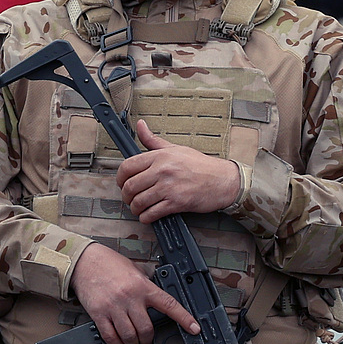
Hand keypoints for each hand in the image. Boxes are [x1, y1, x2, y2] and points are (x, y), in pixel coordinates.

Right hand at [72, 242, 199, 343]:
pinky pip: (111, 337)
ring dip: (133, 343)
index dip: (184, 318)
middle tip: (145, 337)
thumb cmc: (109, 265)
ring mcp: (113, 307)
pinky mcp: (98, 313)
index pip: (169, 304)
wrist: (84, 261)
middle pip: (146, 329)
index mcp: (142, 286)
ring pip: (130, 336)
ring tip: (132, 340)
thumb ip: (146, 287)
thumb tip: (157, 304)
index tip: (195, 328)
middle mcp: (130, 297)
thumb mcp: (135, 271)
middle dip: (147, 339)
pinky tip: (118, 341)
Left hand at [116, 120, 242, 222]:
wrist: (223, 180)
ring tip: (138, 208)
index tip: (121, 182)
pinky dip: (146, 217)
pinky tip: (147, 216)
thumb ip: (153, 140)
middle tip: (129, 198)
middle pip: (130, 186)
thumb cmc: (200, 165)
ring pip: (139, 201)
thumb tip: (140, 126)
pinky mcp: (176, 203)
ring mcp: (169, 187)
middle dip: (126, 196)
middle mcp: (162, 171)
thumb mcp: (175, 148)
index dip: (119, 177)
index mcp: (160, 156)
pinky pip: (152, 213)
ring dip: (135, 208)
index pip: (127, 166)